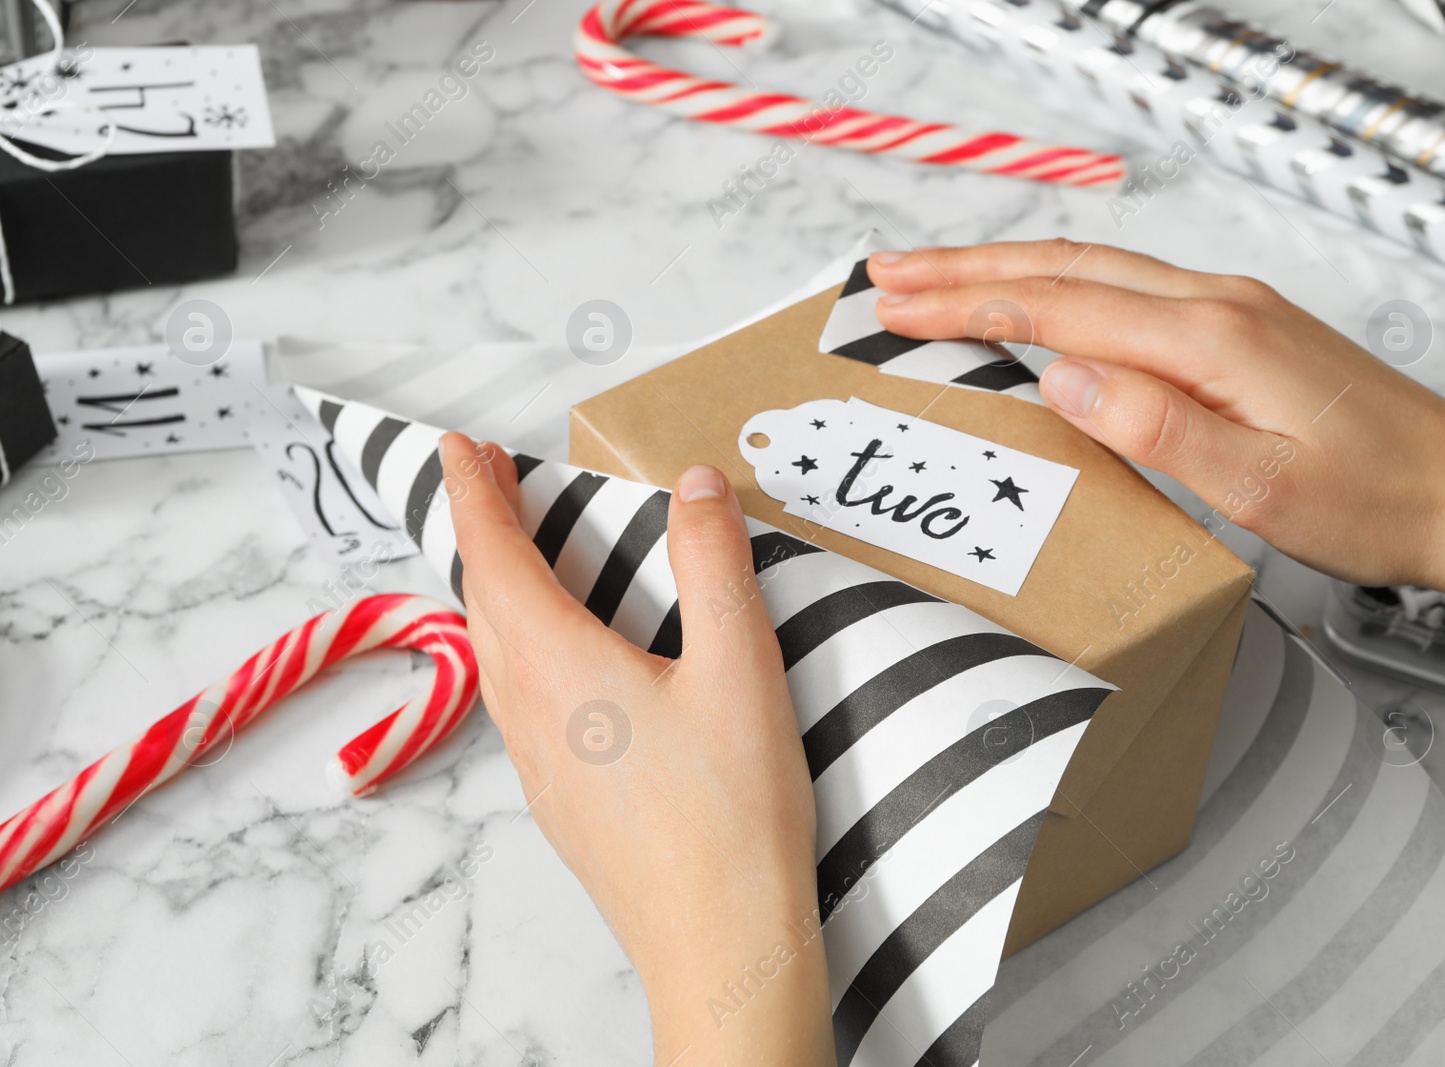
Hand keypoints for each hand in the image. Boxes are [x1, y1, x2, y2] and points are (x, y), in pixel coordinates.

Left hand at [440, 434, 834, 1065]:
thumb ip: (714, 565)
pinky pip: (517, 699)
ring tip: (519, 555)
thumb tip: (695, 485)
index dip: (475, 495)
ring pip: (494, 655)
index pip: (496, 558)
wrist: (718, 942)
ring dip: (496, 591)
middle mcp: (531, 712)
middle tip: (491, 480)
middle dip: (482, 533)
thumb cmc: (731, 812)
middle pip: (483, 603)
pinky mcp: (560, 801)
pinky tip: (562, 659)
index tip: (459, 448)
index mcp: (561, 666)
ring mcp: (539, 764)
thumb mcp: (740, 667)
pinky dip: (519, 646)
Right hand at [868, 239, 1444, 677]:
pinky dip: (1059, 288)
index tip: (898, 304)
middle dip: (966, 268)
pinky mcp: (1238, 332)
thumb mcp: (1264, 488)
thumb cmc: (1375, 500)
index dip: (970, 304)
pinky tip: (1038, 302)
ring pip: (1094, 271)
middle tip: (887, 274)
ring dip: (1007, 270)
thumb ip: (1160, 429)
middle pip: (1067, 267)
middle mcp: (1218, 308)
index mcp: (1214, 339)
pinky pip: (1127, 292)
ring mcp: (1230, 313)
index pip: (1063, 306)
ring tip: (937, 278)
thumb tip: (1064, 378)